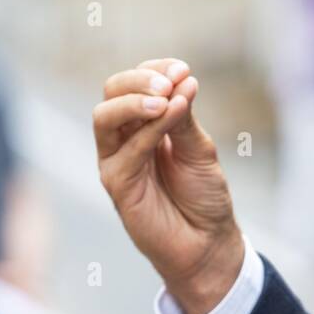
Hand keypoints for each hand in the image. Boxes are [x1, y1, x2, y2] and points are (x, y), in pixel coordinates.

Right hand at [94, 58, 244, 313]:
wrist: (207, 243)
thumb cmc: (202, 197)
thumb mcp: (199, 149)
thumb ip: (184, 117)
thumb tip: (182, 80)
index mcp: (144, 124)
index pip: (137, 82)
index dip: (156, 70)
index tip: (183, 70)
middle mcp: (125, 139)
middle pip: (112, 92)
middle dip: (139, 79)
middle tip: (171, 82)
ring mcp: (117, 161)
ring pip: (105, 116)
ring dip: (135, 100)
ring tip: (165, 97)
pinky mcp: (116, 184)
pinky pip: (126, 150)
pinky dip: (149, 129)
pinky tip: (172, 114)